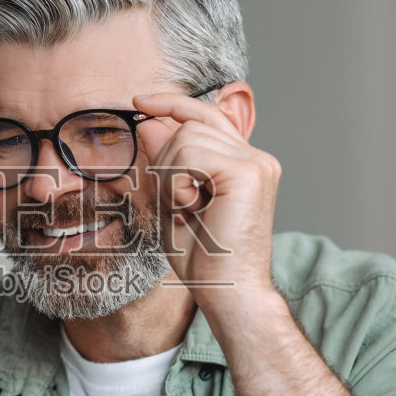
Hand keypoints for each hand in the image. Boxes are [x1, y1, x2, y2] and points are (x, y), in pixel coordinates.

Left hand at [131, 86, 280, 307]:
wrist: (229, 293)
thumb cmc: (205, 259)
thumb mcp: (173, 202)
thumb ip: (165, 163)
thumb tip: (149, 122)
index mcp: (245, 163)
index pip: (207, 115)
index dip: (172, 104)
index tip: (138, 102)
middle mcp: (257, 157)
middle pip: (191, 125)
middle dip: (167, 163)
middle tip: (178, 205)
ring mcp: (256, 162)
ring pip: (186, 137)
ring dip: (171, 176)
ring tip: (188, 210)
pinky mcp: (248, 171)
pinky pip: (190, 154)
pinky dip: (177, 182)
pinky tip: (190, 208)